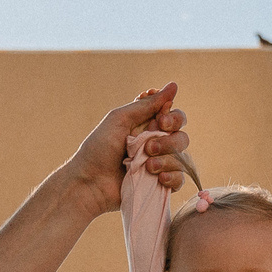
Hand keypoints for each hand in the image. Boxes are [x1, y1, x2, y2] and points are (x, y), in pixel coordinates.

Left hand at [58, 84, 188, 216]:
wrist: (89, 183)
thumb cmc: (98, 149)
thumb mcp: (120, 119)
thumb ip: (147, 104)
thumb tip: (173, 85)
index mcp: (146, 126)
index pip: (175, 117)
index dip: (173, 119)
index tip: (161, 122)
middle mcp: (155, 144)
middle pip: (181, 137)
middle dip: (169, 142)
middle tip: (148, 148)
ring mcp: (158, 165)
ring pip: (182, 159)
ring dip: (167, 160)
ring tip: (147, 166)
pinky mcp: (159, 185)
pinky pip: (179, 179)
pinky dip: (173, 177)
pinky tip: (159, 178)